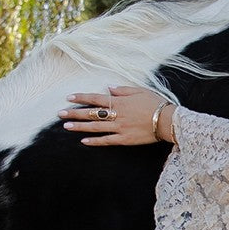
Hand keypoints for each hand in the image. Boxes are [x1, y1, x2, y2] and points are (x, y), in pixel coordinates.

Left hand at [59, 86, 175, 145]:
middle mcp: (116, 114)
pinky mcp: (125, 139)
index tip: (68, 98)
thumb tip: (108, 88)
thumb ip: (122, 90)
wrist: (167, 120)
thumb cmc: (156, 103)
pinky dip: (95, 141)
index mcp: (119, 101)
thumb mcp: (140, 91)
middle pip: (91, 113)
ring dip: (80, 127)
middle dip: (75, 113)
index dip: (81, 98)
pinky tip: (84, 141)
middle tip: (60, 114)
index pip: (95, 98)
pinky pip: (107, 140)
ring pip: (95, 127)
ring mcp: (119, 127)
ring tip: (66, 127)